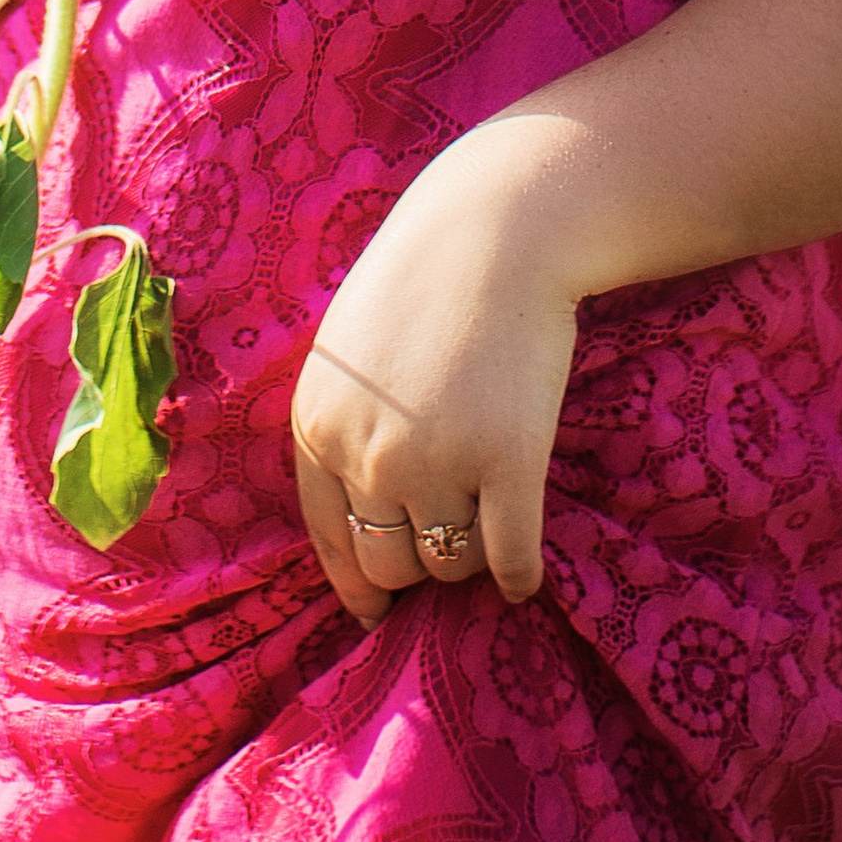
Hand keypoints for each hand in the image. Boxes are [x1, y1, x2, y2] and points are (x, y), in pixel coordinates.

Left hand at [290, 122, 583, 627]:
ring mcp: (438, 463)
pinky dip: (518, 576)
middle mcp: (367, 455)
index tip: (375, 612)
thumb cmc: (423, 283)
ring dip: (469, 556)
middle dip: (417, 560)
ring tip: (488, 520)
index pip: (327, 537)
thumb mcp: (348, 352)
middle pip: (388, 562)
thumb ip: (343, 427)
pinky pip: (510, 559)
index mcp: (316, 424)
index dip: (354, 583)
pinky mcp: (508, 464)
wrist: (497, 230)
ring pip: (449, 564)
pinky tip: (525, 573)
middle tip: (449, 538)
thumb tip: (363, 528)